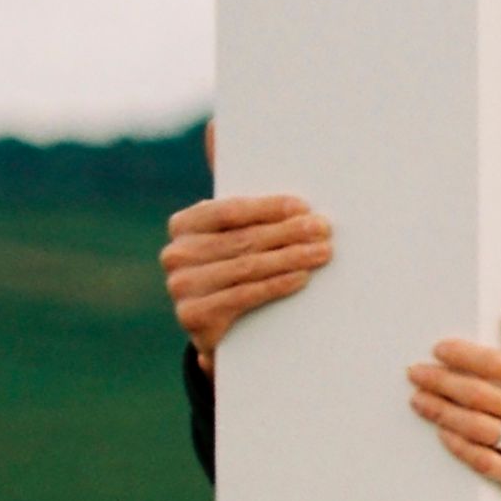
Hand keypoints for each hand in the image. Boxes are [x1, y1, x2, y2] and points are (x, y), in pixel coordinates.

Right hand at [163, 192, 336, 357]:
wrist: (225, 332)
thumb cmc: (238, 271)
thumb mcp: (237, 238)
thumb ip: (248, 212)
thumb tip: (259, 167)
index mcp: (184, 224)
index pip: (230, 209)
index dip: (269, 208)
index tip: (304, 207)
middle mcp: (176, 253)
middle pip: (244, 239)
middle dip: (289, 232)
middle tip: (323, 229)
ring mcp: (181, 285)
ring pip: (248, 266)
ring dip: (291, 257)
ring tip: (323, 252)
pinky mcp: (193, 315)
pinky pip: (244, 295)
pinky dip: (277, 284)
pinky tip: (302, 277)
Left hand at [407, 310, 500, 500]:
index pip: (498, 363)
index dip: (463, 355)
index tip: (440, 349)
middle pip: (479, 394)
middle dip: (440, 381)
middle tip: (417, 373)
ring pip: (475, 426)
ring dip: (440, 412)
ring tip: (420, 400)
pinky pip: (483, 460)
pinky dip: (459, 446)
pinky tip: (444, 433)